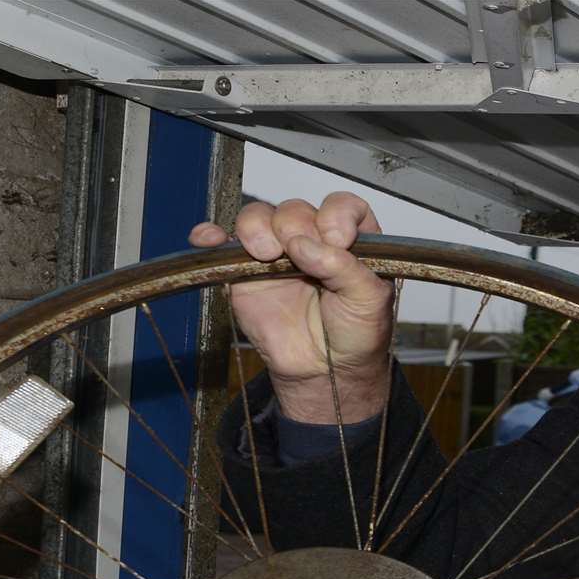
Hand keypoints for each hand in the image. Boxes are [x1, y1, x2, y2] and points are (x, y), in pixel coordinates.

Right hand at [189, 193, 394, 422]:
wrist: (326, 372)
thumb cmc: (355, 334)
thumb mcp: (369, 302)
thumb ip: (345, 269)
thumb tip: (303, 244)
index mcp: (351, 240)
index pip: (342, 206)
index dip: (337, 214)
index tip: (336, 239)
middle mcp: (312, 239)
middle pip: (295, 209)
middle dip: (295, 225)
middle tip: (298, 255)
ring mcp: (277, 253)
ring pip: (258, 218)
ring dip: (257, 228)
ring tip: (267, 255)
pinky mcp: (245, 273)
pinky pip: (223, 246)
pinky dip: (211, 236)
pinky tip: (209, 239)